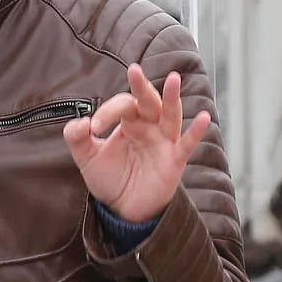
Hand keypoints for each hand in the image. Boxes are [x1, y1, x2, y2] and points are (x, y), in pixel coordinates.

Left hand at [64, 64, 211, 222]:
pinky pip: (187, 144)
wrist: (124, 210)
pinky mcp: (174, 161)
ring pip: (170, 115)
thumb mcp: (88, 158)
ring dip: (171, 98)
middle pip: (148, 101)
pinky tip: (204, 117)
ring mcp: (164, 142)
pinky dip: (196, 131)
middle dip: (141, 86)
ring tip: (173, 79)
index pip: (122, 106)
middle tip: (134, 70)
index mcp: (129, 122)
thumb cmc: (110, 179)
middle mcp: (149, 127)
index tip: (93, 127)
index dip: (107, 112)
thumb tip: (80, 122)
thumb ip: (78, 138)